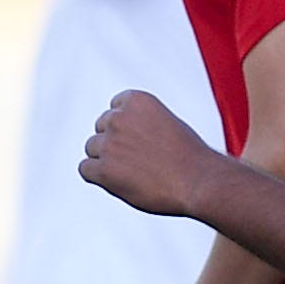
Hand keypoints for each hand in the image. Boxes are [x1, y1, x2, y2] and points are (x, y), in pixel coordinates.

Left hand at [78, 90, 218, 219]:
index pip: (114, 109)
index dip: (126, 128)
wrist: (199, 181)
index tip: (141, 141)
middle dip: (115, 143)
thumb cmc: (189, 157)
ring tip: (135, 173)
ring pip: (92, 149)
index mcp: (136, 100)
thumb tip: (117, 134)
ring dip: (106, 161)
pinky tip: (119, 183)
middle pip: (101, 129)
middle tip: (140, 161)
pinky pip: (85, 169)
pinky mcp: (103, 169)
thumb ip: (140, 121)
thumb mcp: (166, 122)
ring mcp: (109, 143)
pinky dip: (98, 178)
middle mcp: (118, 118)